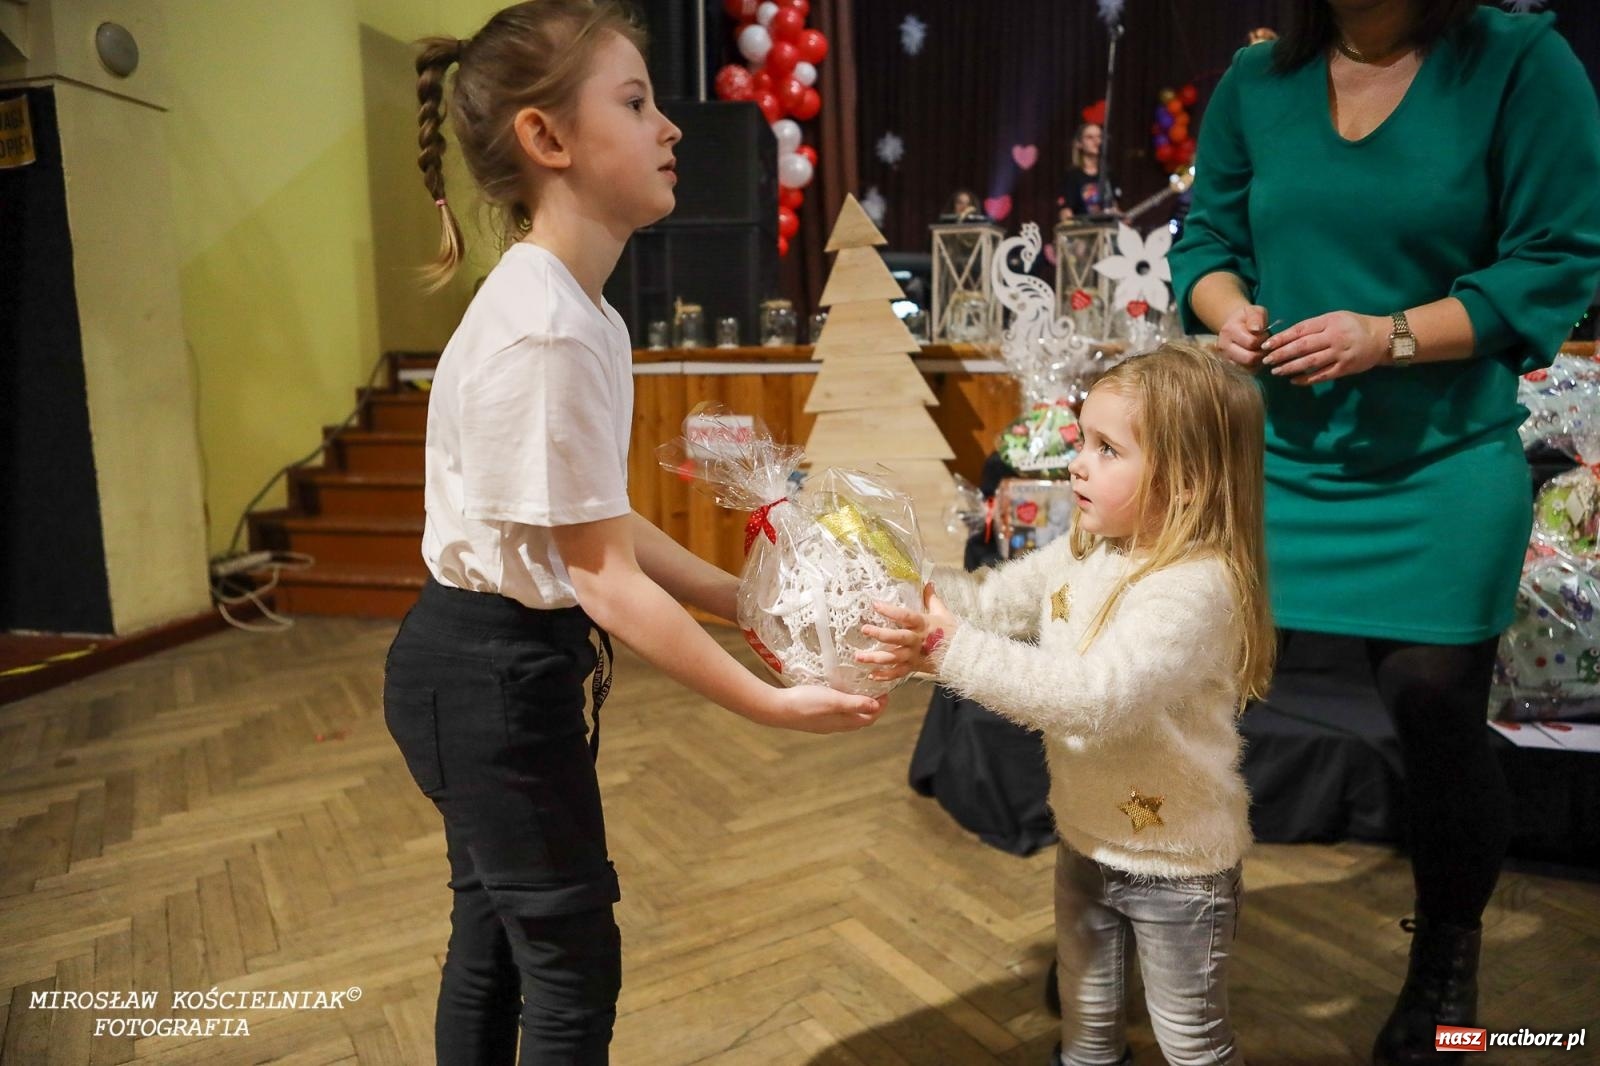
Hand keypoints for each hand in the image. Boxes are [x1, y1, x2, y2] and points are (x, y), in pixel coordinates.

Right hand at [759, 684, 887, 733]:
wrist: (776, 709)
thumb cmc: (805, 703)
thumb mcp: (833, 700)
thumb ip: (854, 703)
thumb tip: (876, 707)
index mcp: (843, 723)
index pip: (869, 718)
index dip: (880, 707)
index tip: (886, 693)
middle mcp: (835, 726)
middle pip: (860, 719)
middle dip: (871, 706)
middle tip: (875, 690)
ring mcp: (824, 723)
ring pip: (847, 717)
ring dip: (856, 706)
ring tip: (859, 690)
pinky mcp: (814, 717)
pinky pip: (835, 713)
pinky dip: (843, 705)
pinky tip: (837, 694)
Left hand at [857, 583, 960, 681]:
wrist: (962, 656)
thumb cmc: (951, 632)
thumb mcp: (942, 613)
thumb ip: (931, 598)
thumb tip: (927, 583)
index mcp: (923, 624)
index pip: (905, 616)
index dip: (890, 610)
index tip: (875, 604)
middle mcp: (916, 640)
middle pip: (896, 638)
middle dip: (879, 634)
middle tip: (864, 629)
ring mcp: (914, 655)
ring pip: (893, 657)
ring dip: (875, 658)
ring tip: (858, 657)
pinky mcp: (914, 667)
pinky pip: (898, 673)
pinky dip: (885, 676)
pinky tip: (872, 675)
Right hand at [1217, 303, 1269, 369]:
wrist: (1234, 324)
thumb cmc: (1247, 317)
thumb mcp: (1253, 311)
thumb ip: (1256, 317)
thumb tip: (1256, 330)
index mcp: (1229, 331)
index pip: (1251, 342)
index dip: (1263, 339)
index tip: (1265, 333)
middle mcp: (1223, 347)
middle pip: (1249, 358)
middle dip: (1262, 352)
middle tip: (1265, 344)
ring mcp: (1225, 358)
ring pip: (1248, 367)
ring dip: (1259, 360)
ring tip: (1261, 350)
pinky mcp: (1230, 366)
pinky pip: (1247, 372)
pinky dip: (1255, 366)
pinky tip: (1257, 356)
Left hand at [1260, 311, 1388, 384]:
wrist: (1382, 338)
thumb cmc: (1354, 325)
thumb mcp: (1335, 318)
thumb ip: (1314, 326)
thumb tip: (1287, 336)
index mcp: (1329, 322)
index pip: (1300, 330)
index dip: (1282, 338)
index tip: (1267, 344)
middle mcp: (1334, 337)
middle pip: (1302, 346)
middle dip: (1281, 354)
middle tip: (1265, 360)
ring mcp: (1339, 354)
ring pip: (1310, 362)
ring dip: (1290, 367)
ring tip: (1275, 371)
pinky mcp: (1344, 368)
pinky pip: (1322, 375)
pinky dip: (1306, 379)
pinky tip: (1293, 381)